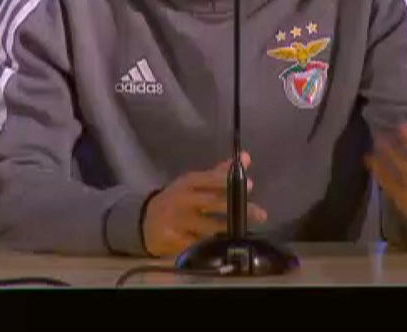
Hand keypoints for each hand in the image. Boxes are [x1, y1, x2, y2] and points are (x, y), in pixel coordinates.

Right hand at [141, 152, 268, 257]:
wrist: (146, 221)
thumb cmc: (177, 199)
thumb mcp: (194, 183)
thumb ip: (219, 173)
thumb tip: (246, 157)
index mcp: (188, 183)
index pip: (210, 179)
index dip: (229, 182)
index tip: (250, 186)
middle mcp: (182, 200)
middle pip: (212, 203)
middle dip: (237, 209)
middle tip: (260, 214)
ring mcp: (177, 221)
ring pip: (208, 227)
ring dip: (228, 231)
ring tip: (245, 232)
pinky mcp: (174, 240)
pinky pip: (198, 244)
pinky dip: (213, 246)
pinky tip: (226, 247)